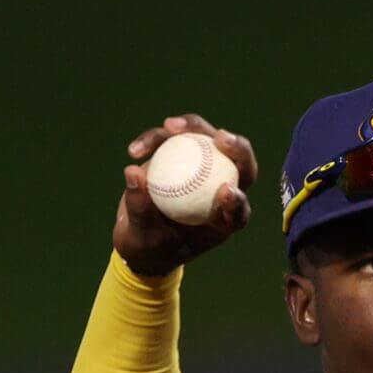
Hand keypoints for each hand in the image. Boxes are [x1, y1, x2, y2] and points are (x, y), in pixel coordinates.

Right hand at [115, 113, 259, 278]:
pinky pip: (175, 139)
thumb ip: (140, 208)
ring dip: (191, 127)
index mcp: (222, 221)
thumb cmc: (148, 245)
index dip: (238, 200)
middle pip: (239, 165)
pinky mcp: (183, 155)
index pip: (239, 211)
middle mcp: (218, 191)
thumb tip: (132, 172)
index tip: (226, 192)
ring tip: (168, 127)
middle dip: (238, 148)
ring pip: (208, 140)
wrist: (136, 237)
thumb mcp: (142, 235)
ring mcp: (202, 170)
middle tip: (220, 138)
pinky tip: (137, 149)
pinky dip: (156, 139)